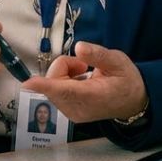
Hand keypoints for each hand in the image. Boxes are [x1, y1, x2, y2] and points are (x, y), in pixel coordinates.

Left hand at [21, 42, 147, 123]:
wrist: (133, 103)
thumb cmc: (127, 80)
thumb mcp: (118, 61)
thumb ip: (98, 55)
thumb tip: (79, 47)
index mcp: (94, 96)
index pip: (65, 90)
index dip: (45, 85)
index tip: (27, 82)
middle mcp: (79, 108)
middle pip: (55, 82)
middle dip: (64, 67)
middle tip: (85, 65)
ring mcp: (73, 113)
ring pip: (52, 86)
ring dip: (64, 74)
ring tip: (85, 74)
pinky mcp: (69, 113)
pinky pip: (55, 92)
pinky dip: (63, 82)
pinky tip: (80, 82)